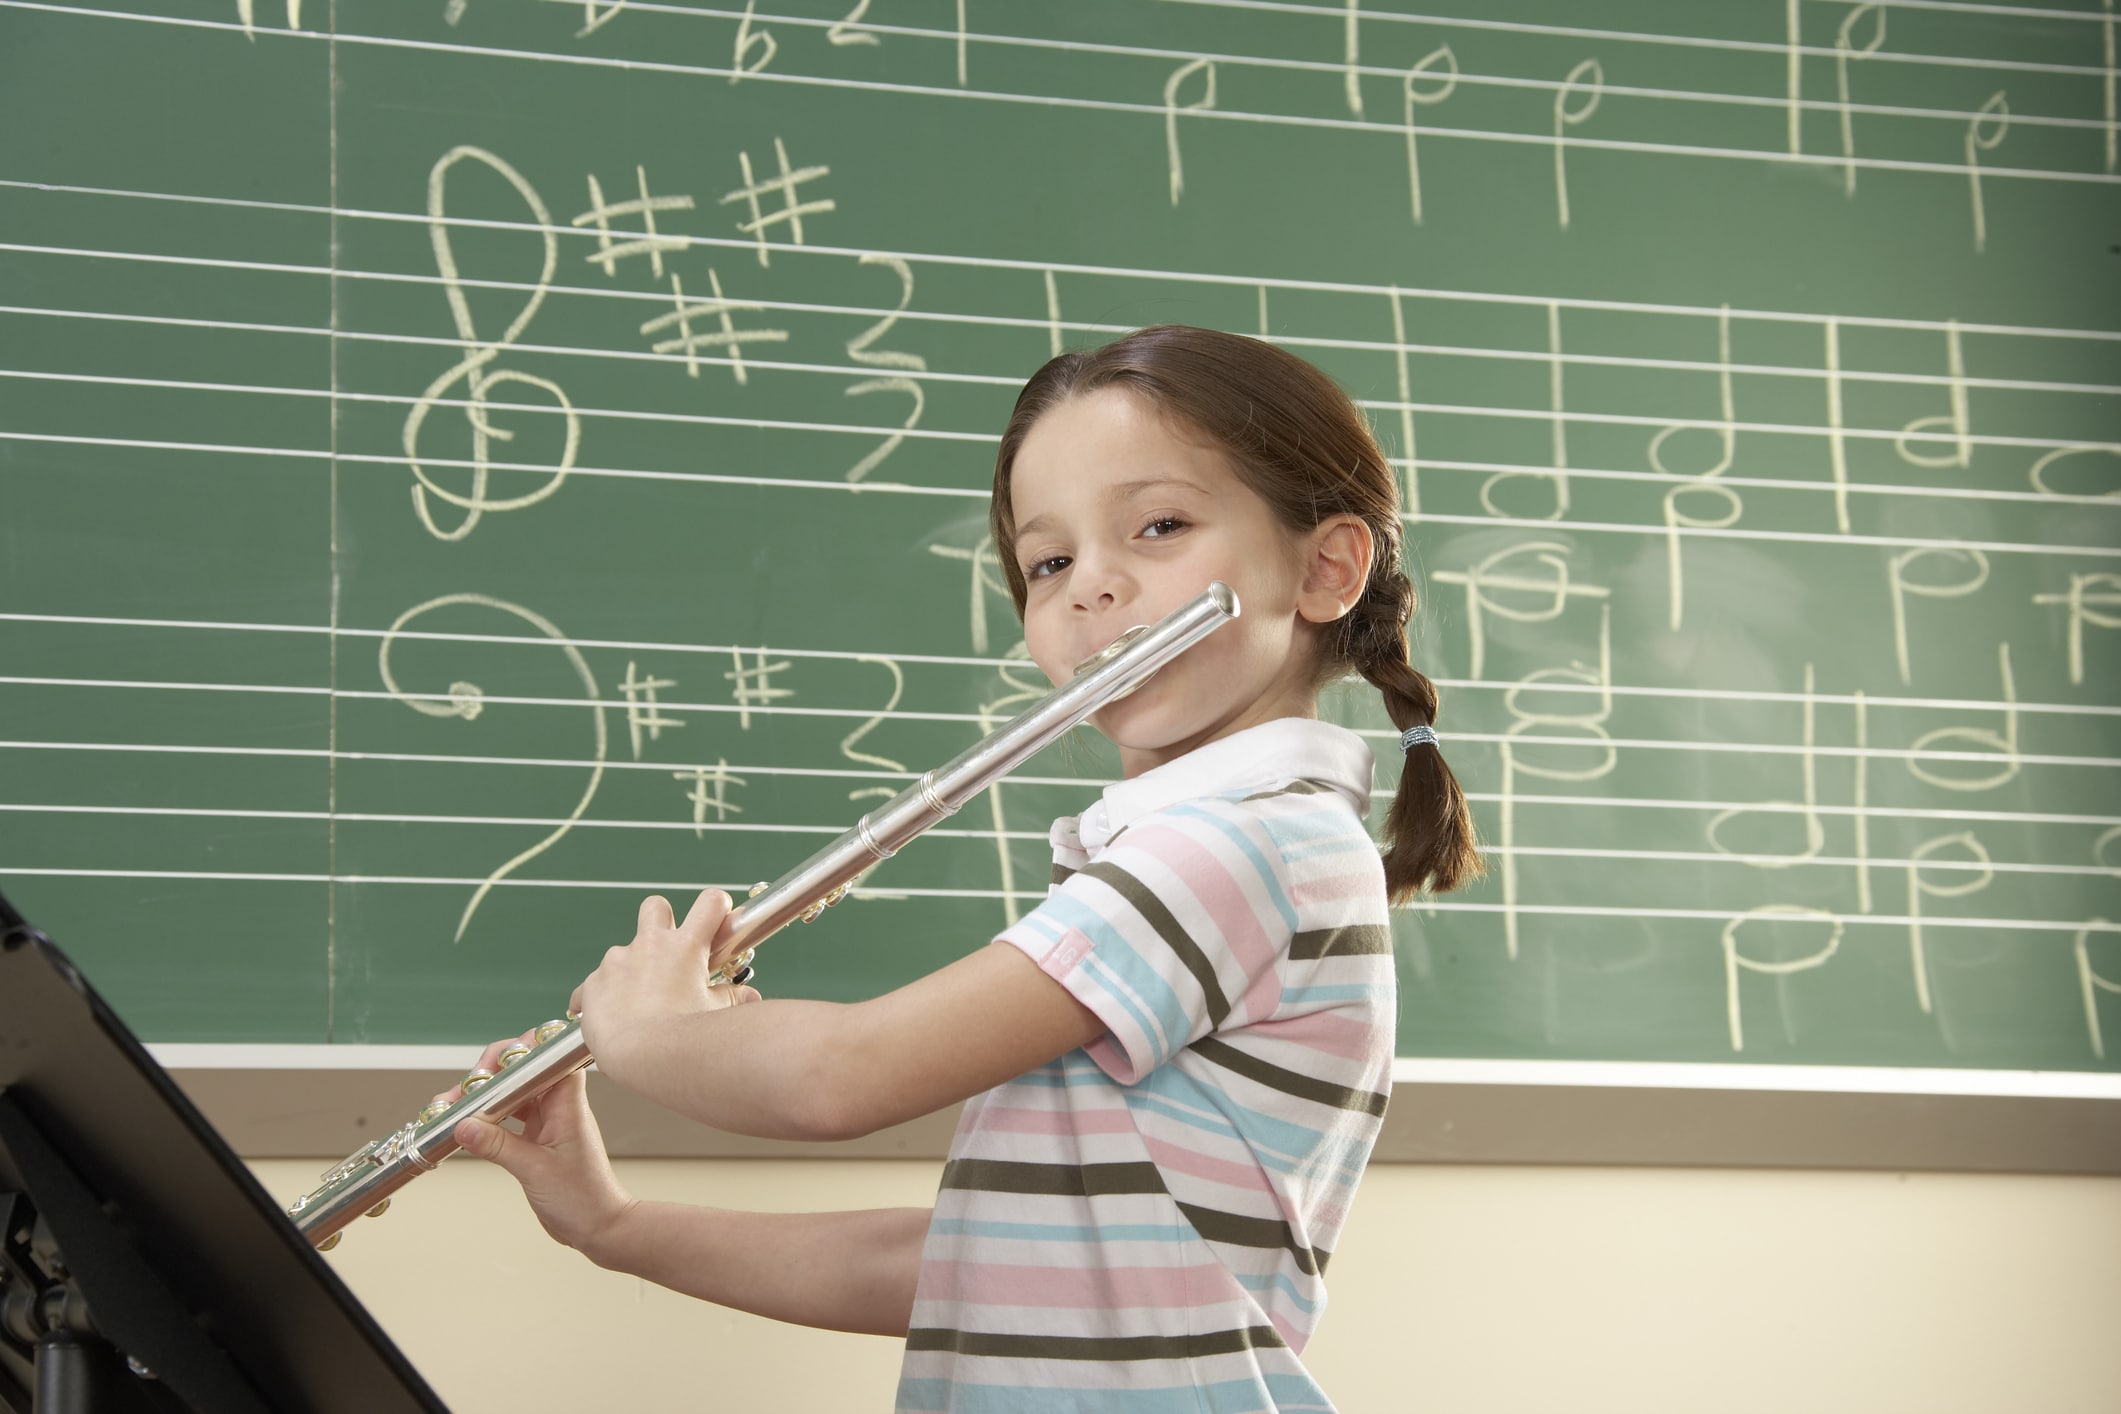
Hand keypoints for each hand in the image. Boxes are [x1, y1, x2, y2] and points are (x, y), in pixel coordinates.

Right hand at [437, 1029, 633, 1257]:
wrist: (598, 1226)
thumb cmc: (583, 1197)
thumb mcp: (534, 1170)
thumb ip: (497, 1145)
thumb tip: (463, 1125)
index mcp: (568, 1102)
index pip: (547, 1057)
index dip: (518, 1052)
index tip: (488, 1065)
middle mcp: (559, 1105)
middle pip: (522, 1072)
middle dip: (488, 1076)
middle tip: (460, 1091)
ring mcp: (548, 1119)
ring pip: (511, 1095)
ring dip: (484, 1098)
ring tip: (454, 1105)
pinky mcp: (538, 1136)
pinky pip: (508, 1118)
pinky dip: (487, 1120)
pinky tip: (467, 1125)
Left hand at [569, 890, 760, 1088]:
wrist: (641, 1054)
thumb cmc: (684, 1036)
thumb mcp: (717, 1013)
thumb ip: (731, 999)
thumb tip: (750, 998)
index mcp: (686, 946)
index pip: (710, 903)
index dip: (716, 906)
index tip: (717, 920)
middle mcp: (650, 945)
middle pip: (656, 907)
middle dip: (662, 921)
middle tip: (669, 950)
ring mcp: (618, 962)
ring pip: (622, 950)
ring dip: (630, 967)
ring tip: (637, 1001)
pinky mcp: (594, 983)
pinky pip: (595, 983)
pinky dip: (602, 995)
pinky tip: (607, 1015)